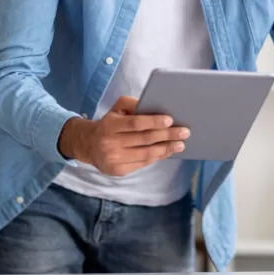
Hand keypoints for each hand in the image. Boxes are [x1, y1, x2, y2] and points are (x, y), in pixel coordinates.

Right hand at [57, 96, 188, 175]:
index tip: (170, 119)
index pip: (135, 123)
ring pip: (146, 154)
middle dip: (167, 135)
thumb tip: (152, 104)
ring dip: (166, 148)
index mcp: (110, 125)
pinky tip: (168, 151)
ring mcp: (114, 159)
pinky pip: (143, 164)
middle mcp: (110, 143)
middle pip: (144, 139)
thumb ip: (131, 104)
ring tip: (181, 144)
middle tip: (184, 132)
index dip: (153, 121)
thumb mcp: (116, 109)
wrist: (89, 145)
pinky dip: (157, 157)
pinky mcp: (118, 171)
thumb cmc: (109, 124)